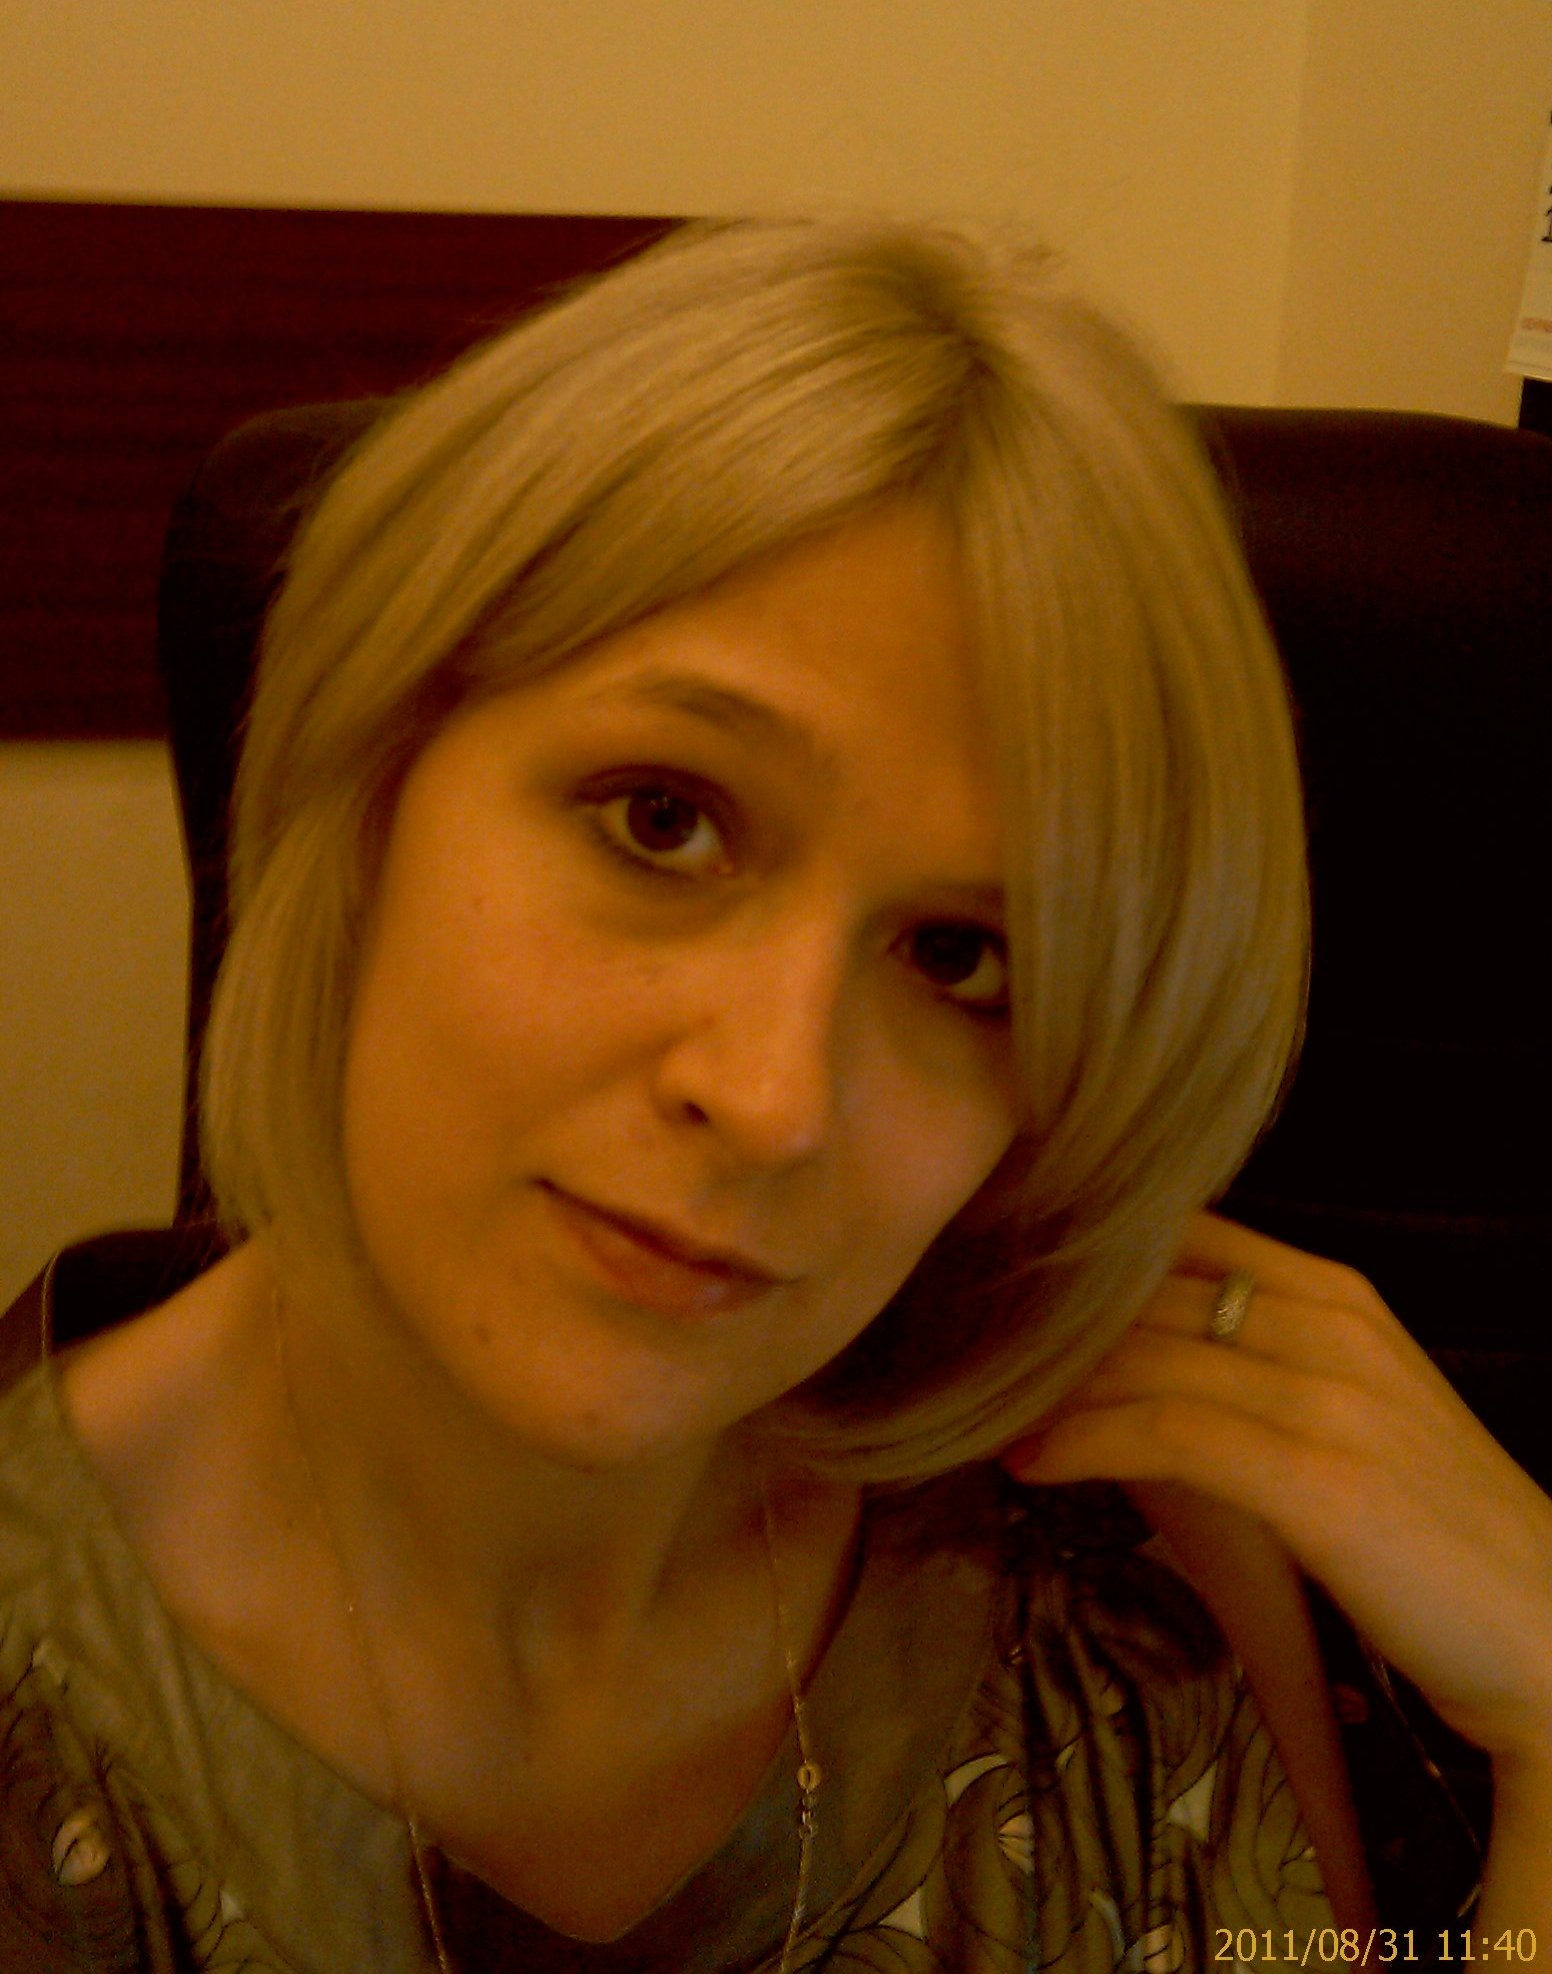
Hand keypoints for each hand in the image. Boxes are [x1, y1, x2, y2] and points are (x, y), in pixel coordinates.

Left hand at [1000, 1214, 1551, 1768]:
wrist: (1549, 1633)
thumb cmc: (1434, 1528)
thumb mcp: (1349, 1408)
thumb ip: (1256, 1359)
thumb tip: (1126, 1353)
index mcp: (1335, 1292)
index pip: (1179, 1235)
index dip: (1079, 1252)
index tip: (998, 1281)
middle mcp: (1330, 1321)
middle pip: (1144, 1293)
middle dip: (1044, 1323)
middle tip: (964, 1351)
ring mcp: (1327, 1395)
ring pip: (1143, 1357)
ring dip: (1045, 1387)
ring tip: (980, 1412)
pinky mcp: (1317, 1476)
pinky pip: (1164, 1433)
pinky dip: (1081, 1441)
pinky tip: (1029, 1462)